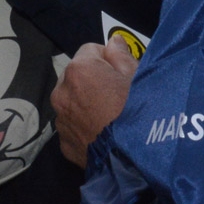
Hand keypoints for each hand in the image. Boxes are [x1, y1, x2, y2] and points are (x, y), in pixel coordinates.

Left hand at [52, 37, 137, 166]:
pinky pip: (73, 126)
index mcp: (79, 70)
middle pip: (77, 75)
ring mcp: (61, 119)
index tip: (121, 73)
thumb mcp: (139, 77)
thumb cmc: (141, 114)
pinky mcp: (64, 143)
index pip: (90, 50)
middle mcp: (62, 91)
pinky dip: (84, 127)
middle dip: (93, 80)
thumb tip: (113, 41)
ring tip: (111, 118)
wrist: (136, 162)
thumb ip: (122, 55)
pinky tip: (103, 134)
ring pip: (72, 101)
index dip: (108, 59)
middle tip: (117, 96)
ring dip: (86, 103)